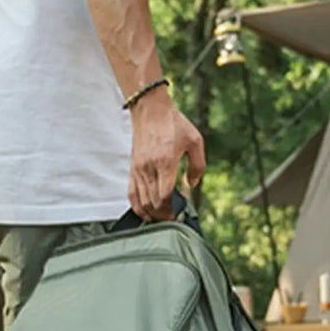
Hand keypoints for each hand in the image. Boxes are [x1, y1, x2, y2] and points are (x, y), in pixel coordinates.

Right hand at [127, 89, 205, 219]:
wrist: (150, 110)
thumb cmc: (174, 124)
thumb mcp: (195, 141)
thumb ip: (198, 166)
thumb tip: (192, 185)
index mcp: (165, 162)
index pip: (164, 196)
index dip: (171, 210)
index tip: (179, 214)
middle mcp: (149, 168)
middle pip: (153, 203)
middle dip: (163, 216)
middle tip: (173, 220)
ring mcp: (138, 169)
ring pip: (142, 201)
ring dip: (151, 214)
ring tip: (162, 219)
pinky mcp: (132, 169)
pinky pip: (131, 193)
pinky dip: (138, 207)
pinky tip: (146, 213)